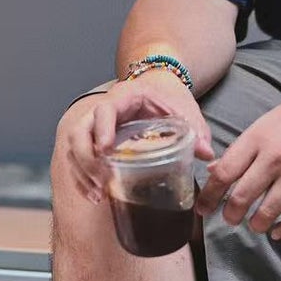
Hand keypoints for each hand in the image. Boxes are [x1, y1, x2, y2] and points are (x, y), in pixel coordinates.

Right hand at [55, 72, 212, 202]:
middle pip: (79, 132)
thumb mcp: (184, 108)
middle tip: (102, 182)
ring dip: (82, 173)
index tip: (106, 150)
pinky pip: (77, 158)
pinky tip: (94, 195)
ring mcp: (95, 125)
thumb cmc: (169, 96)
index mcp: (124, 97)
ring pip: (74, 147)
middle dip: (86, 160)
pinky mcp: (94, 140)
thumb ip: (196, 130)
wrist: (159, 85)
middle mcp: (103, 110)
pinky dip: (82, 178)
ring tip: (98, 194)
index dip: (102, 130)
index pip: (104, 111)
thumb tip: (206, 155)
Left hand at [196, 74, 280, 241]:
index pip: (224, 173)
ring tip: (255, 225)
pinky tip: (279, 231)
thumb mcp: (268, 122)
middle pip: (241, 197)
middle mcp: (276, 157)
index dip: (209, 196)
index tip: (203, 209)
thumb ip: (242, 148)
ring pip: (267, 213)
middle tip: (231, 219)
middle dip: (231, 215)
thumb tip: (215, 170)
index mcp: (258, 138)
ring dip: (256, 225)